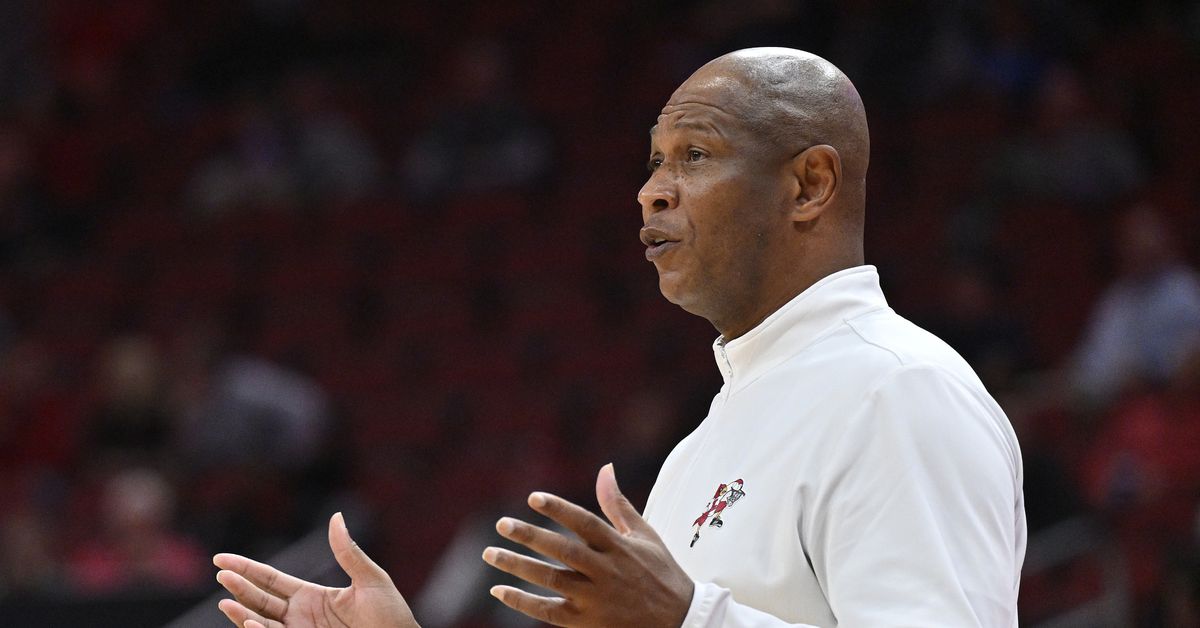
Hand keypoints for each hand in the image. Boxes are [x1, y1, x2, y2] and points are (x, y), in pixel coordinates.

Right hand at [214, 512, 418, 627]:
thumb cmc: (391, 615)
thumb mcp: (370, 579)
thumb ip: (347, 552)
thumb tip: (336, 517)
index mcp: (312, 596)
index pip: (271, 580)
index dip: (246, 569)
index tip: (221, 559)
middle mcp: (301, 616)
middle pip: (260, 600)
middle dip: (239, 588)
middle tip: (222, 574)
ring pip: (262, 623)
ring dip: (242, 614)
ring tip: (226, 603)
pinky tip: (251, 622)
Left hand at [483, 463, 693, 626]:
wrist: (680, 622)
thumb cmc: (661, 573)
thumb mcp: (645, 535)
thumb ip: (618, 504)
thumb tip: (604, 469)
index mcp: (619, 547)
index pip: (585, 523)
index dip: (559, 509)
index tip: (533, 498)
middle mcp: (606, 571)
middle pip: (563, 550)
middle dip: (530, 536)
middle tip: (501, 524)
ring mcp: (595, 599)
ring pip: (551, 580)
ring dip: (518, 566)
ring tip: (491, 553)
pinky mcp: (587, 622)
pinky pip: (549, 611)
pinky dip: (523, 602)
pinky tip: (500, 589)